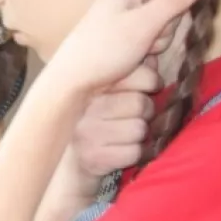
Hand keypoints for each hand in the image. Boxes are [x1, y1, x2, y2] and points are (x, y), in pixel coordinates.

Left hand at [49, 0, 204, 96]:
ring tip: (142, 48)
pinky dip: (154, 46)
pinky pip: (158, 35)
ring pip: (169, 16)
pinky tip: (138, 57)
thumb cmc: (103, 49)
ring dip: (163, 35)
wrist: (75, 84)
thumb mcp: (143, 24)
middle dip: (173, 12)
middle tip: (155, 30)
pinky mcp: (134, 34)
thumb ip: (173, 0)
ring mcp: (134, 14)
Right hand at [70, 65, 164, 180]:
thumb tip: (151, 56)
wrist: (69, 164)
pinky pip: (134, 153)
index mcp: (92, 86)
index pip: (142, 76)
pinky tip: (118, 152)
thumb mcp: (110, 94)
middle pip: (142, 104)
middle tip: (130, 118)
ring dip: (138, 136)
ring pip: (139, 130)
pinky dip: (133, 155)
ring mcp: (87, 133)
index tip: (147, 90)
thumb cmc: (97, 123)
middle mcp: (86, 107)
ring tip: (122, 136)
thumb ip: (132, 74)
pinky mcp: (93, 157)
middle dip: (144, 114)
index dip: (151, 83)